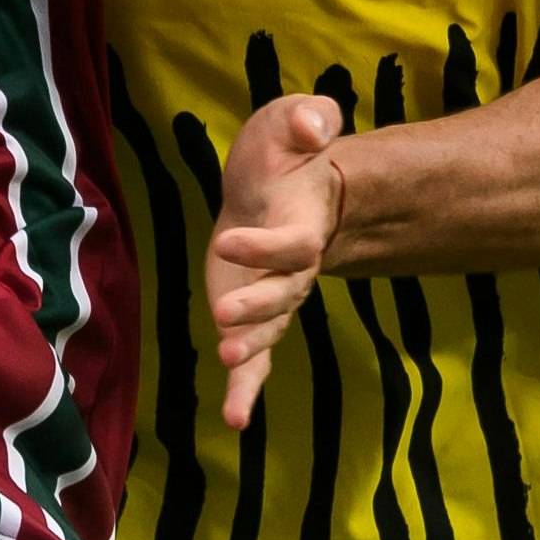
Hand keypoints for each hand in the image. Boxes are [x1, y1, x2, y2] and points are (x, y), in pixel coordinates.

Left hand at [204, 93, 347, 430]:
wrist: (282, 186)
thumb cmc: (288, 152)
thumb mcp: (294, 120)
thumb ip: (310, 117)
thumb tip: (314, 125)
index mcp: (304, 225)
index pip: (291, 243)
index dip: (264, 246)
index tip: (230, 241)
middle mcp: (295, 269)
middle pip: (283, 295)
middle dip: (257, 307)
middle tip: (226, 316)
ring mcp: (274, 296)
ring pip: (269, 331)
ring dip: (250, 350)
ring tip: (226, 362)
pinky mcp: (252, 315)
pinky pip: (256, 360)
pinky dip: (246, 389)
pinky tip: (236, 422)